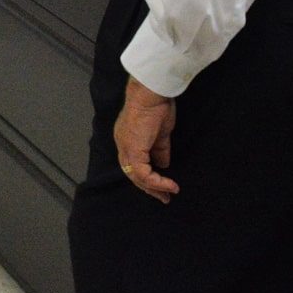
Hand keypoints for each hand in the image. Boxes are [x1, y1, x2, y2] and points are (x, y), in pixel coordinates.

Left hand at [114, 76, 179, 203]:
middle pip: (132, 174)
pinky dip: (156, 182)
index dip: (147, 177)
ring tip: (168, 194)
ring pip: (135, 176)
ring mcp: (125, 147)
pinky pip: (142, 173)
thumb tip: (164, 164)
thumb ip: (160, 149)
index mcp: (127, 139)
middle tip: (165, 198)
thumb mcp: (160, 133)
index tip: (162, 187)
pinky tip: (170, 185)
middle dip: (149, 188)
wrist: (150, 94)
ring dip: (154, 188)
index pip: (133, 164)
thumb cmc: (156, 107)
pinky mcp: (132, 149)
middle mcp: (122, 145)